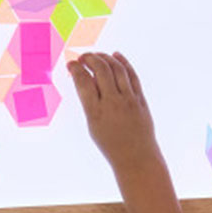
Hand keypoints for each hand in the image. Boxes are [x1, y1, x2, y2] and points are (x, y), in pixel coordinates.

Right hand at [67, 52, 161, 175]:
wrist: (136, 157)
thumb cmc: (110, 143)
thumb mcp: (93, 124)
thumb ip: (89, 101)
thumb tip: (85, 76)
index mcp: (96, 112)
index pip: (83, 82)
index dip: (75, 69)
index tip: (70, 64)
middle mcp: (113, 103)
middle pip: (101, 70)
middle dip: (90, 58)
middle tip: (83, 57)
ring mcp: (129, 100)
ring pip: (117, 69)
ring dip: (105, 58)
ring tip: (97, 56)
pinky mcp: (141, 99)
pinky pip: (132, 75)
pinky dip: (123, 63)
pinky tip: (115, 56)